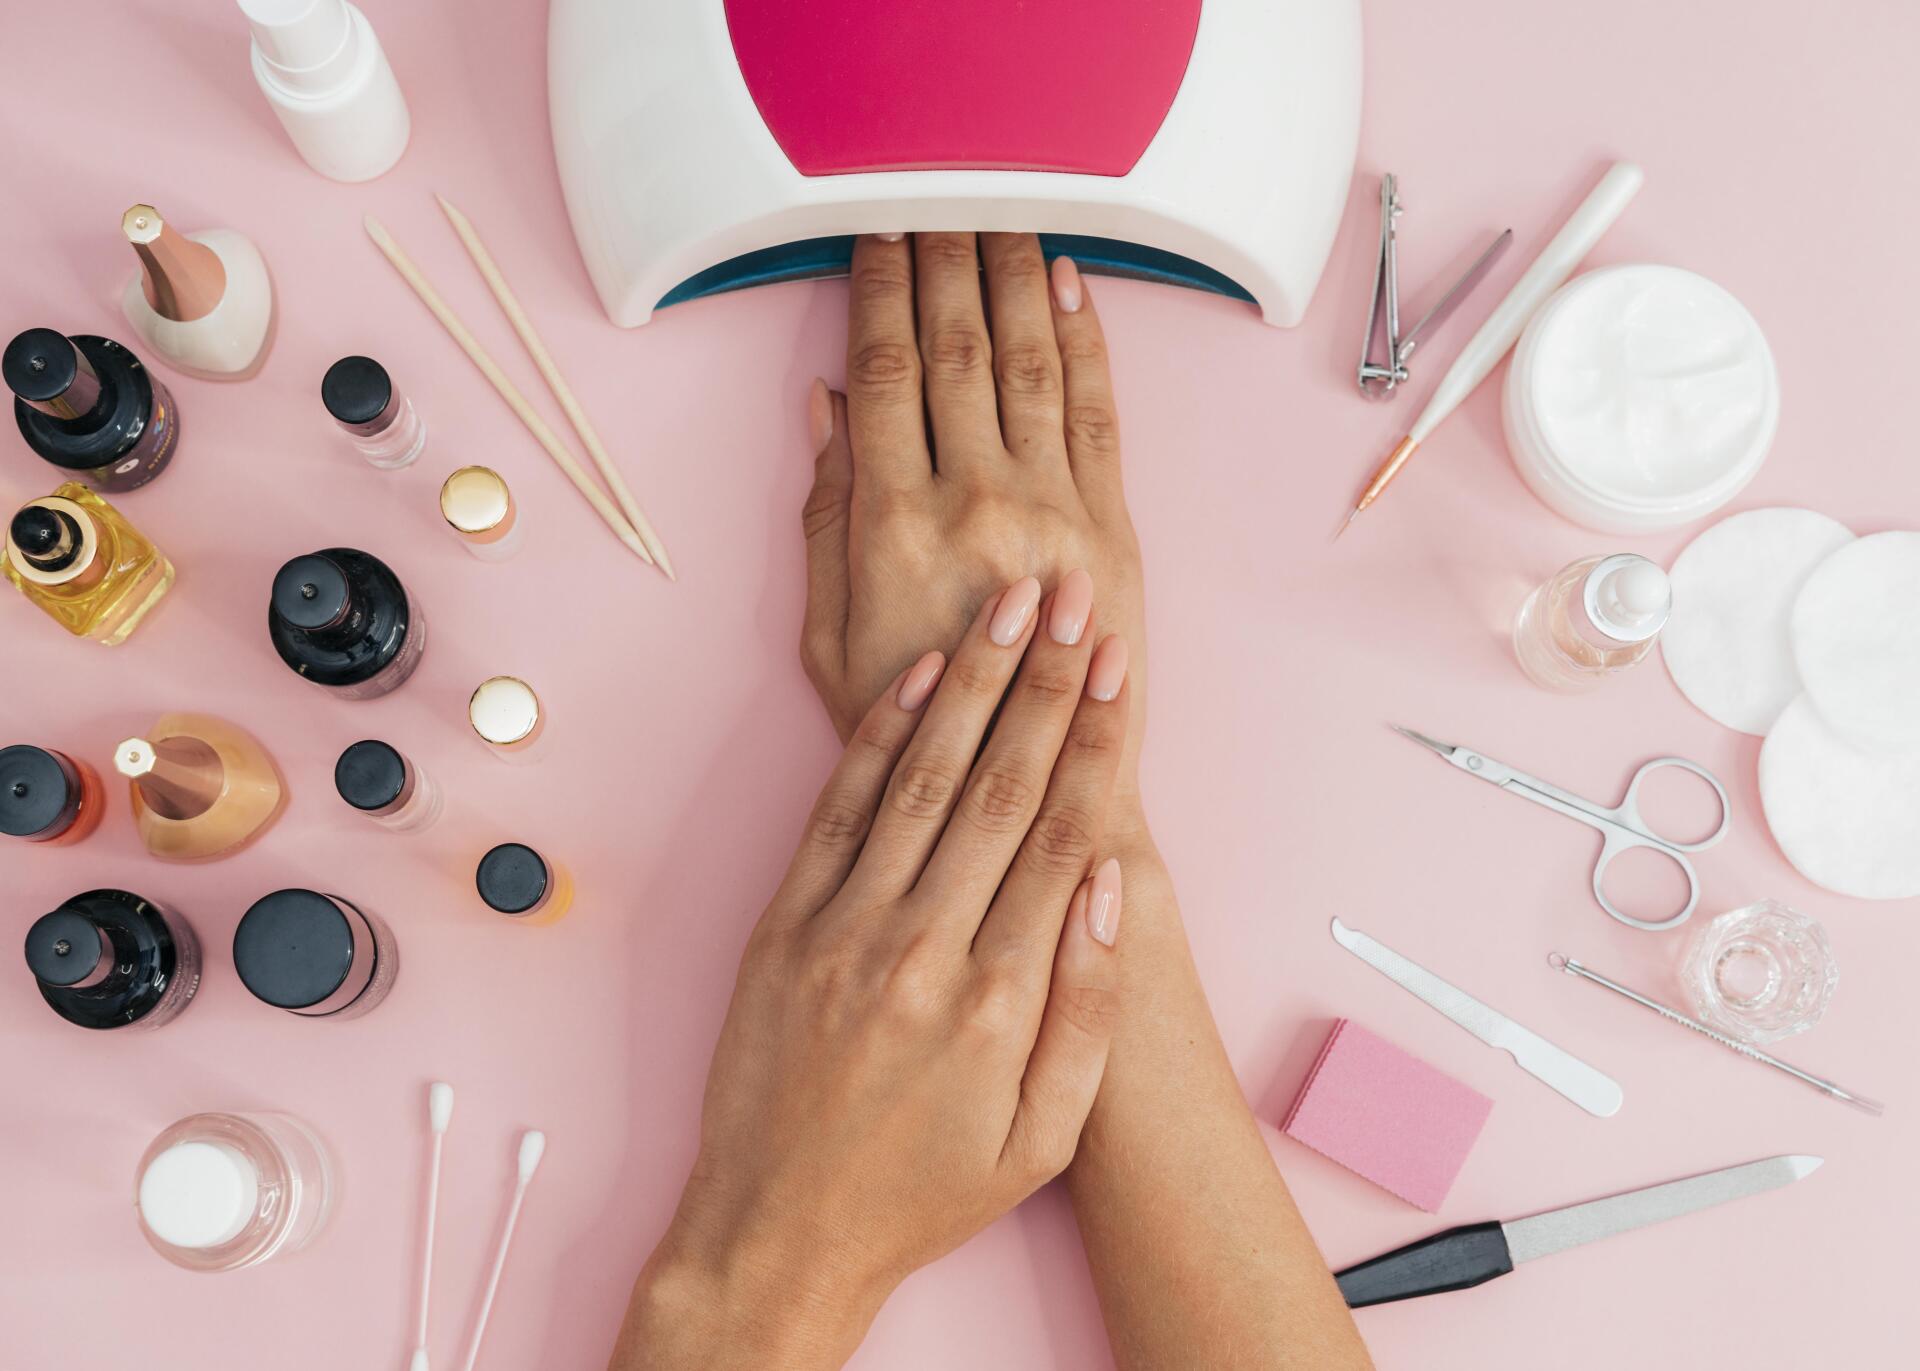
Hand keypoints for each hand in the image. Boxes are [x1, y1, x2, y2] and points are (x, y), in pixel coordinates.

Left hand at [616, 575, 1132, 1370]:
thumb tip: (1109, 885)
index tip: (1120, 664)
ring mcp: (844, 929)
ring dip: (970, 685)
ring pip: (921, 779)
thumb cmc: (923, 1191)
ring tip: (1008, 607)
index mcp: (1000, 998)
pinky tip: (915, 677)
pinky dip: (875, 739)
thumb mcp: (1041, 1137)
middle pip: (998, 786)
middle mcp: (923, 948)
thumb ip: (1087, 1012)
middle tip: (1074, 597)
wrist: (780, 1231)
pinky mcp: (784, 926)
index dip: (1097, 740)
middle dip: (1045, 682)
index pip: (1061, 834)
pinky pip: (837, 812)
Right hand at [800, 234, 1147, 802]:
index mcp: (894, 525)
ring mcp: (1052, 506)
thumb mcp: (828, 640)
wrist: (1033, 786)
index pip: (882, 371)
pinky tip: (1070, 287)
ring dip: (1013, 276)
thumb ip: (822, 519)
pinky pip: (1098, 409)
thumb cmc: (921, 728)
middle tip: (937, 192)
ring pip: (1030, 361)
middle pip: (955, 346)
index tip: (874, 234)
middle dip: (944, 259)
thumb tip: (824, 407)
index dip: (877, 288)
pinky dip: (1087, 340)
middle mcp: (975, 500)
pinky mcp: (1112, 522)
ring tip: (1000, 212)